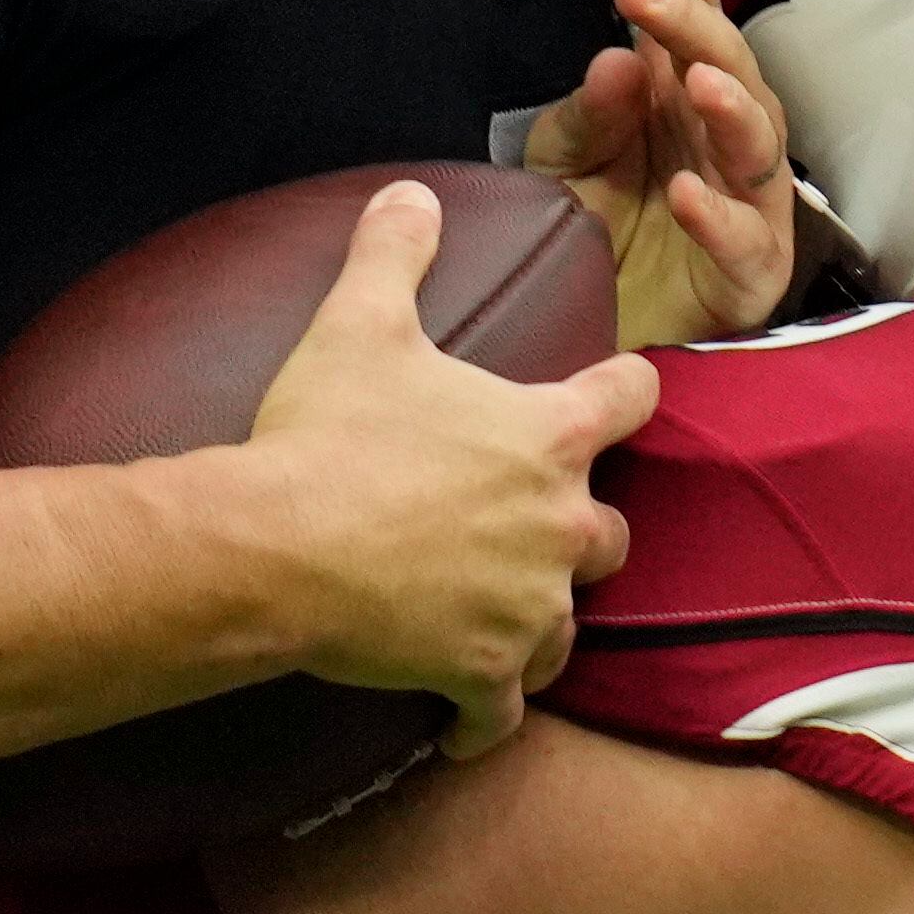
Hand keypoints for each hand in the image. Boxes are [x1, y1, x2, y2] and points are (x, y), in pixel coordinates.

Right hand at [236, 181, 659, 756]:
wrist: (277, 547)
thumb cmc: (326, 432)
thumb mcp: (359, 323)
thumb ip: (395, 253)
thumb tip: (410, 191)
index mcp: (549, 435)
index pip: (635, 396)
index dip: (631, 390)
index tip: (624, 392)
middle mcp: (560, 524)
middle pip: (613, 533)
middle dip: (580, 531)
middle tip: (530, 527)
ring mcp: (527, 605)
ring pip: (568, 626)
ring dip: (541, 620)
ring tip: (502, 618)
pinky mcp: (484, 670)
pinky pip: (507, 712)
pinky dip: (489, 717)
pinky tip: (467, 723)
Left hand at [521, 0, 797, 345]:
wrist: (592, 339)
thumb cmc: (590, 240)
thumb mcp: (563, 166)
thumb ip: (586, 116)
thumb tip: (617, 56)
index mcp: (675, 92)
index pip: (685, 4)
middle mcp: (718, 133)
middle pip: (725, 57)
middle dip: (688, 19)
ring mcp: (743, 199)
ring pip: (756, 138)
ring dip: (729, 102)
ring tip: (692, 79)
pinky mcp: (750, 269)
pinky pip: (743, 237)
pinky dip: (716, 215)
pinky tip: (684, 194)